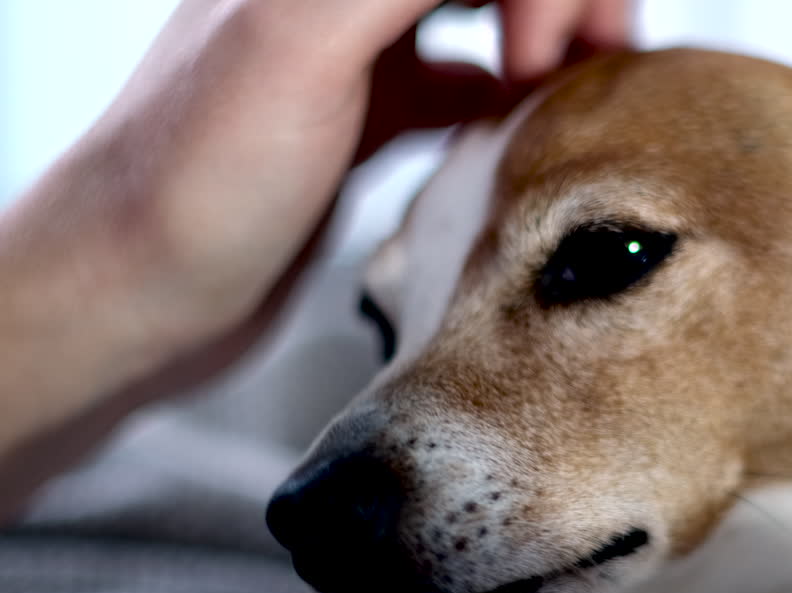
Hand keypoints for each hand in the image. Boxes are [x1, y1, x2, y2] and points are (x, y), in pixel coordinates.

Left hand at [0, 0, 631, 514]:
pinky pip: (466, 77)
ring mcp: (358, 52)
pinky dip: (512, 91)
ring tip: (575, 89)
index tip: (540, 57)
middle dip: (562, 2)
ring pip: (487, 11)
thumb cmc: (193, 188)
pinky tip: (528, 124)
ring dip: (550, 35)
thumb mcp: (296, 48)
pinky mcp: (369, 115)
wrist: (134, 296)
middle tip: (589, 66)